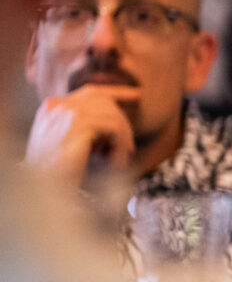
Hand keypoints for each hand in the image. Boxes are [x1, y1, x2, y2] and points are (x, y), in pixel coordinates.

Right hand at [24, 85, 138, 189]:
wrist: (43, 189)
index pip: (90, 92)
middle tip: (129, 148)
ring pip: (112, 115)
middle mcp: (57, 105)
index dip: (116, 92)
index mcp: (51, 107)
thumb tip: (117, 117)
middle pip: (105, 101)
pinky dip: (120, 146)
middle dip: (123, 123)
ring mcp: (66, 111)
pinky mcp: (78, 123)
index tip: (137, 95)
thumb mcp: (69, 143)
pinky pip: (114, 128)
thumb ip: (84, 126)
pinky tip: (117, 163)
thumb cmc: (58, 173)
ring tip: (120, 160)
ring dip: (123, 139)